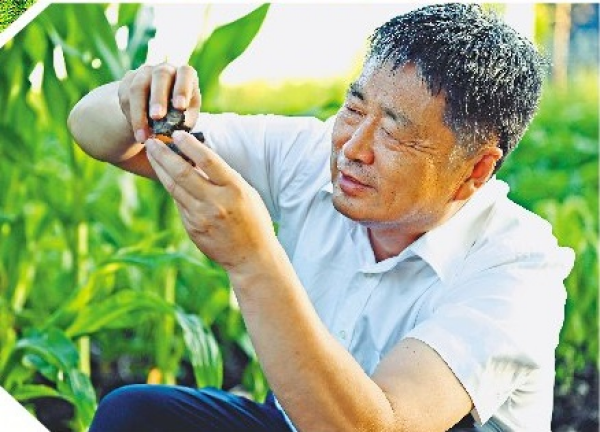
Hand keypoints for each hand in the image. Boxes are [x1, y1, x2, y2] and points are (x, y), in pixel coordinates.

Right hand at [118, 63, 201, 142]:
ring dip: (140, 112)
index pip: (185, 73)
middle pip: (160, 76)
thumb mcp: (187, 116)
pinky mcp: (128, 82)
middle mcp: (164, 69)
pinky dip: (132, 118)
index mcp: (184, 74)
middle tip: (157, 117)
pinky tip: (138, 134)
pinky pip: (126, 98)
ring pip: (138, 87)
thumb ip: (185, 120)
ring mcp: (144, 73)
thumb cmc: (180, 114)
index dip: (182, 88)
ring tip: (144, 135)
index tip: (181, 107)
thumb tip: (177, 131)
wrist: (156, 113)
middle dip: (158, 98)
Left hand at [145, 131, 278, 272]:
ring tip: (152, 153)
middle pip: (182, 173)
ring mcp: (201, 218)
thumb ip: (224, 177)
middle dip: (163, 154)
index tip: (177, 133)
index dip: (190, 145)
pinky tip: (166, 176)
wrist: (251, 257)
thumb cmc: (253, 220)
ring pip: (174, 188)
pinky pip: (179, 204)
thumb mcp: (247, 193)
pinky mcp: (192, 229)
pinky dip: (172, 188)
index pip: (208, 161)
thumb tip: (198, 157)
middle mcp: (216, 203)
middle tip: (151, 141)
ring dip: (160, 168)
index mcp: (234, 190)